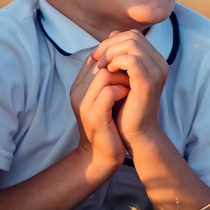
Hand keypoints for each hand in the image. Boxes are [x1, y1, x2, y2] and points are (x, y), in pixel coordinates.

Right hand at [69, 50, 130, 176]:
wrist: (102, 155)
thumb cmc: (109, 124)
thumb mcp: (107, 96)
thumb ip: (110, 76)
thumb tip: (122, 53)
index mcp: (78, 86)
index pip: (94, 57)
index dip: (113, 59)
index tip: (127, 69)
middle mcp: (77, 92)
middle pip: (98, 62)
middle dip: (119, 65)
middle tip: (132, 75)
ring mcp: (84, 104)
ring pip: (104, 74)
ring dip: (123, 77)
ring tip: (131, 86)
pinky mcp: (95, 116)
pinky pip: (109, 92)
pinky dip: (122, 91)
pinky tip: (129, 95)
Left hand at [94, 31, 167, 138]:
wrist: (135, 133)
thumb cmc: (125, 107)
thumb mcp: (121, 76)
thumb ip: (119, 55)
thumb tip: (112, 33)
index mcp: (155, 60)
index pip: (133, 35)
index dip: (112, 42)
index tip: (98, 56)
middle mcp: (160, 63)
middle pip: (133, 36)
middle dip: (110, 45)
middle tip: (97, 60)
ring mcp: (157, 72)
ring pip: (132, 43)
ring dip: (111, 52)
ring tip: (101, 67)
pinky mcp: (149, 82)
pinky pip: (132, 60)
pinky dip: (116, 62)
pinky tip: (108, 72)